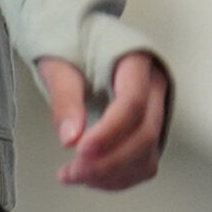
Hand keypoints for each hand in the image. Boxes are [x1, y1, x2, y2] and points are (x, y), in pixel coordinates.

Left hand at [40, 51, 169, 191]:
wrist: (78, 35)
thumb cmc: (71, 42)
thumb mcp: (59, 62)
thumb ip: (64, 97)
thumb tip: (69, 138)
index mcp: (135, 62)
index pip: (133, 103)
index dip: (109, 132)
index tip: (81, 149)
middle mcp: (152, 87)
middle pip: (145, 134)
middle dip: (109, 161)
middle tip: (73, 171)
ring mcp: (153, 110)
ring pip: (148, 154)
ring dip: (114, 174)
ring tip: (76, 176)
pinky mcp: (145, 127)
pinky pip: (143, 161)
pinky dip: (119, 176)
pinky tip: (92, 176)